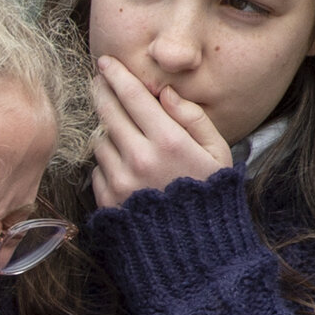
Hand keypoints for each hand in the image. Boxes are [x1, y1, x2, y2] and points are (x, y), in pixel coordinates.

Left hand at [91, 55, 235, 210]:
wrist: (193, 252)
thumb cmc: (209, 196)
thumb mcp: (217, 153)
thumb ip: (193, 117)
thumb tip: (164, 92)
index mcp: (169, 141)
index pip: (132, 95)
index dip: (116, 74)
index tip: (106, 62)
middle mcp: (140, 158)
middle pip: (108, 111)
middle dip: (101, 91)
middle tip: (99, 82)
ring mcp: (120, 181)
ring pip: (100, 140)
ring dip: (109, 133)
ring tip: (128, 140)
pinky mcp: (107, 200)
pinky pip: (97, 169)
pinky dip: (107, 164)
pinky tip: (127, 171)